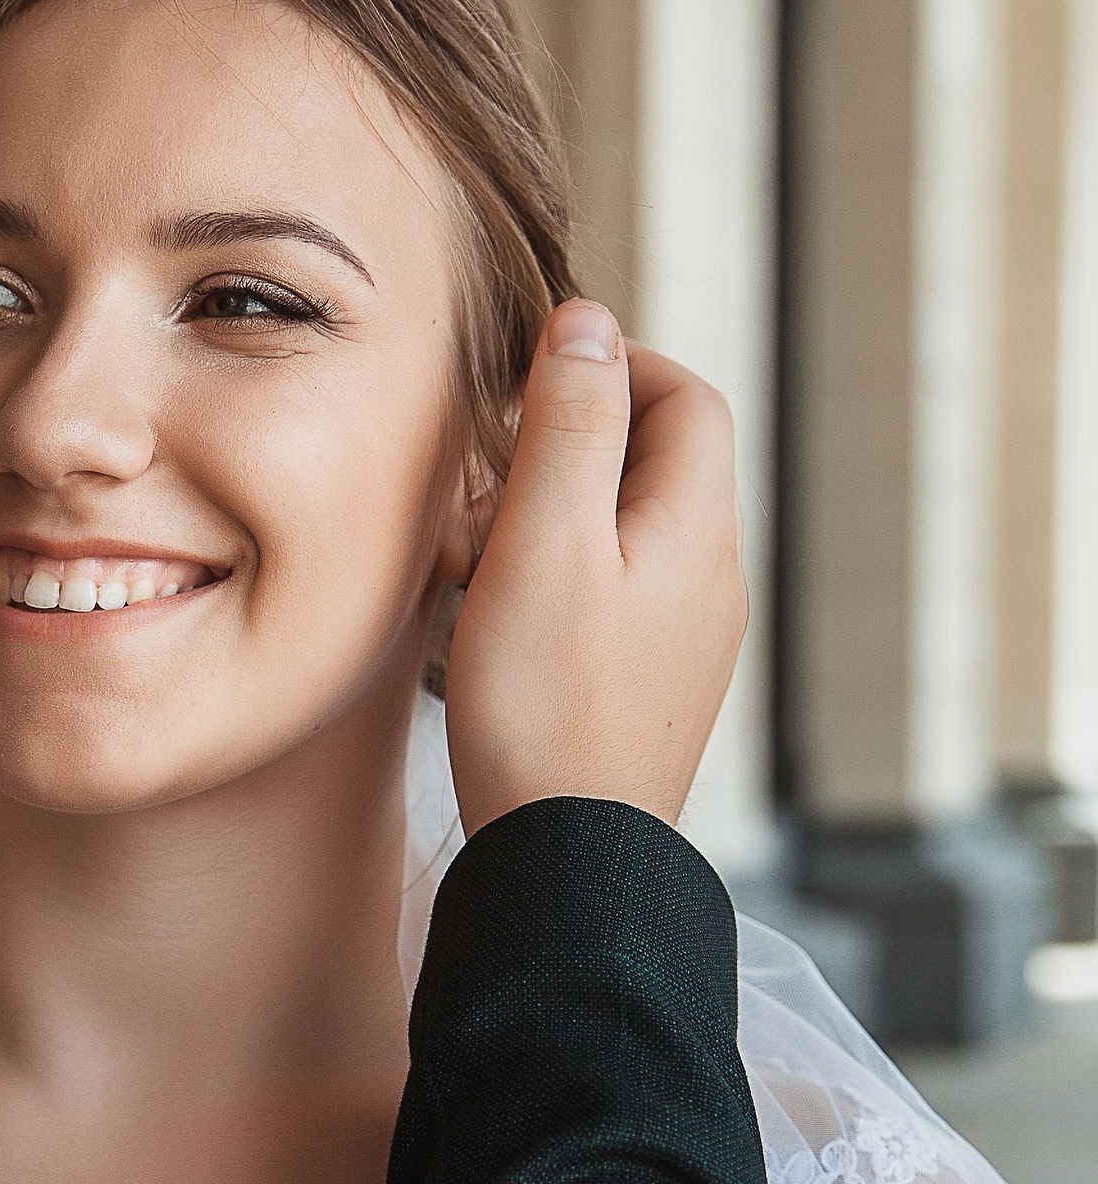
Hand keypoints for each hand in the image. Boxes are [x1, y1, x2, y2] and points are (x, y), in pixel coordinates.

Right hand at [443, 302, 745, 836]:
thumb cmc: (546, 705)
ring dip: (548, 518)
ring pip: (624, 533)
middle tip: (485, 478)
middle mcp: (709, 579)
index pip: (685, 398)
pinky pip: (609, 599)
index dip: (614, 368)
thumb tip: (589, 323)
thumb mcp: (545, 540)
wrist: (570, 861)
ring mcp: (685, 641)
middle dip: (565, 447)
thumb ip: (569, 424)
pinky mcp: (648, 691)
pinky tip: (493, 617)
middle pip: (654, 464)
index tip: (530, 387)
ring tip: (473, 555)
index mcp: (696, 528)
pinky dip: (552, 581)